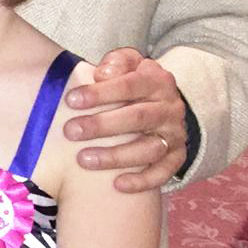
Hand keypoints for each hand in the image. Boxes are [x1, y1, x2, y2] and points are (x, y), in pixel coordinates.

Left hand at [63, 48, 186, 190]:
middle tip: (71, 131)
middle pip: (138, 118)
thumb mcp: (127, 64)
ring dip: (116, 156)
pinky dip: (142, 181)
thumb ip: (116, 62)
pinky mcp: (176, 156)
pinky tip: (117, 185)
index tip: (71, 100)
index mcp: (156, 81)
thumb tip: (103, 73)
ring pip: (149, 148)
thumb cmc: (131, 82)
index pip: (129, 84)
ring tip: (84, 160)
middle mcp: (170, 108)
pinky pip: (163, 172)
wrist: (163, 102)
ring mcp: (174, 134)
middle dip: (102, 125)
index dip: (100, 93)